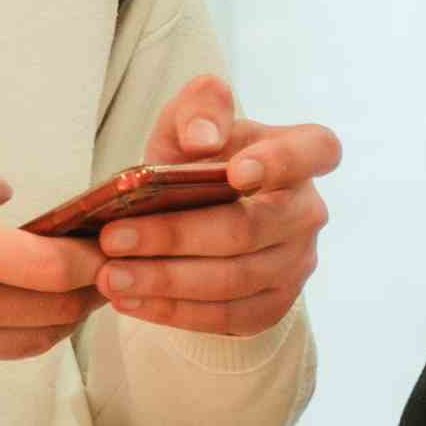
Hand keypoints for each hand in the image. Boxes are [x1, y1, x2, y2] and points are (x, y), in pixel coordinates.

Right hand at [0, 140, 102, 397]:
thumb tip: (4, 191)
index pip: (54, 267)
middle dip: (92, 288)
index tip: (111, 241)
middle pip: (58, 309)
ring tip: (67, 287)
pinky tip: (1, 305)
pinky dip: (8, 331)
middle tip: (105, 265)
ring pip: (34, 340)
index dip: (95, 258)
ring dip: (61, 314)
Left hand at [95, 78, 340, 338]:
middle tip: (113, 238)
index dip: (281, 163)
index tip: (235, 173)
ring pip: (232, 280)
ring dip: (165, 280)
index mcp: (301, 155)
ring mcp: (296, 264)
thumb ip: (198, 109)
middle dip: (175, 236)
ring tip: (110, 276)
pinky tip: (131, 300)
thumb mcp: (190, 123)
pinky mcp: (273, 305)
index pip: (316, 151)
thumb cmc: (200, 161)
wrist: (200, 215)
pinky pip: (226, 316)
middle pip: (247, 229)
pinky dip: (174, 311)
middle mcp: (307, 212)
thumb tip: (203, 138)